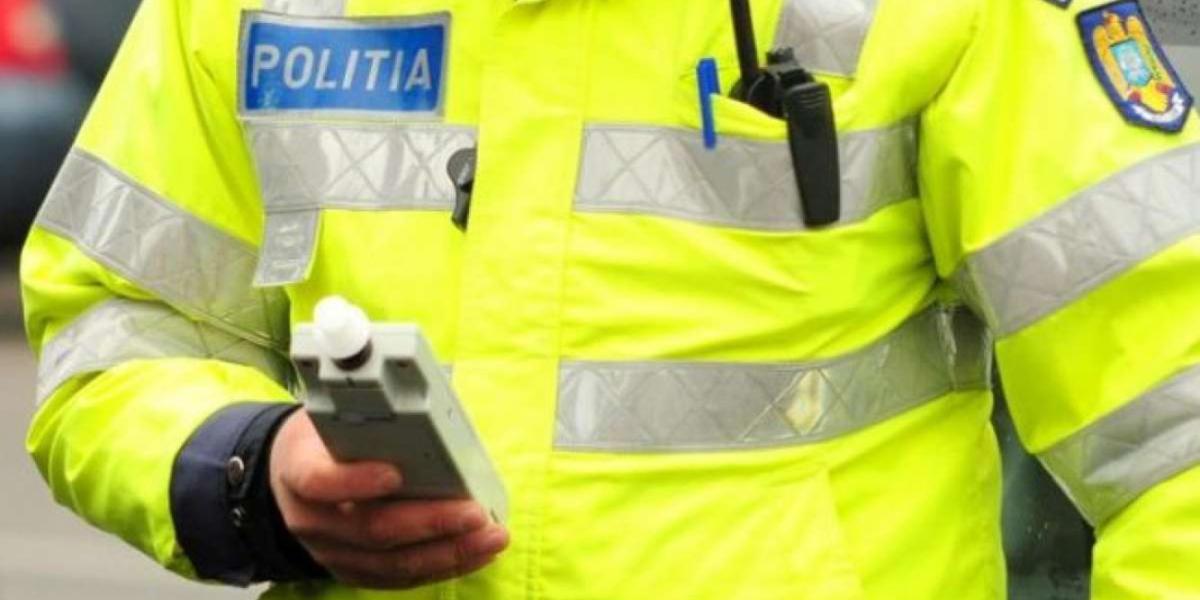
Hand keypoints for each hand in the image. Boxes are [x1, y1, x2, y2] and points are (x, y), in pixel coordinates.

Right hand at [269, 410, 508, 588]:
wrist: (296, 474)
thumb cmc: (329, 437)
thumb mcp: (335, 414)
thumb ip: (373, 417)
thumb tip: (436, 414)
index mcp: (298, 470)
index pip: (319, 480)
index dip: (355, 481)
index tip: (395, 473)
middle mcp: (311, 519)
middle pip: (369, 529)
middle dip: (430, 522)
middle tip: (475, 512)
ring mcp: (332, 552)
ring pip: (391, 563)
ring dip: (449, 552)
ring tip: (491, 536)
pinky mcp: (354, 571)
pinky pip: (401, 577)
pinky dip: (445, 566)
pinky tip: (478, 552)